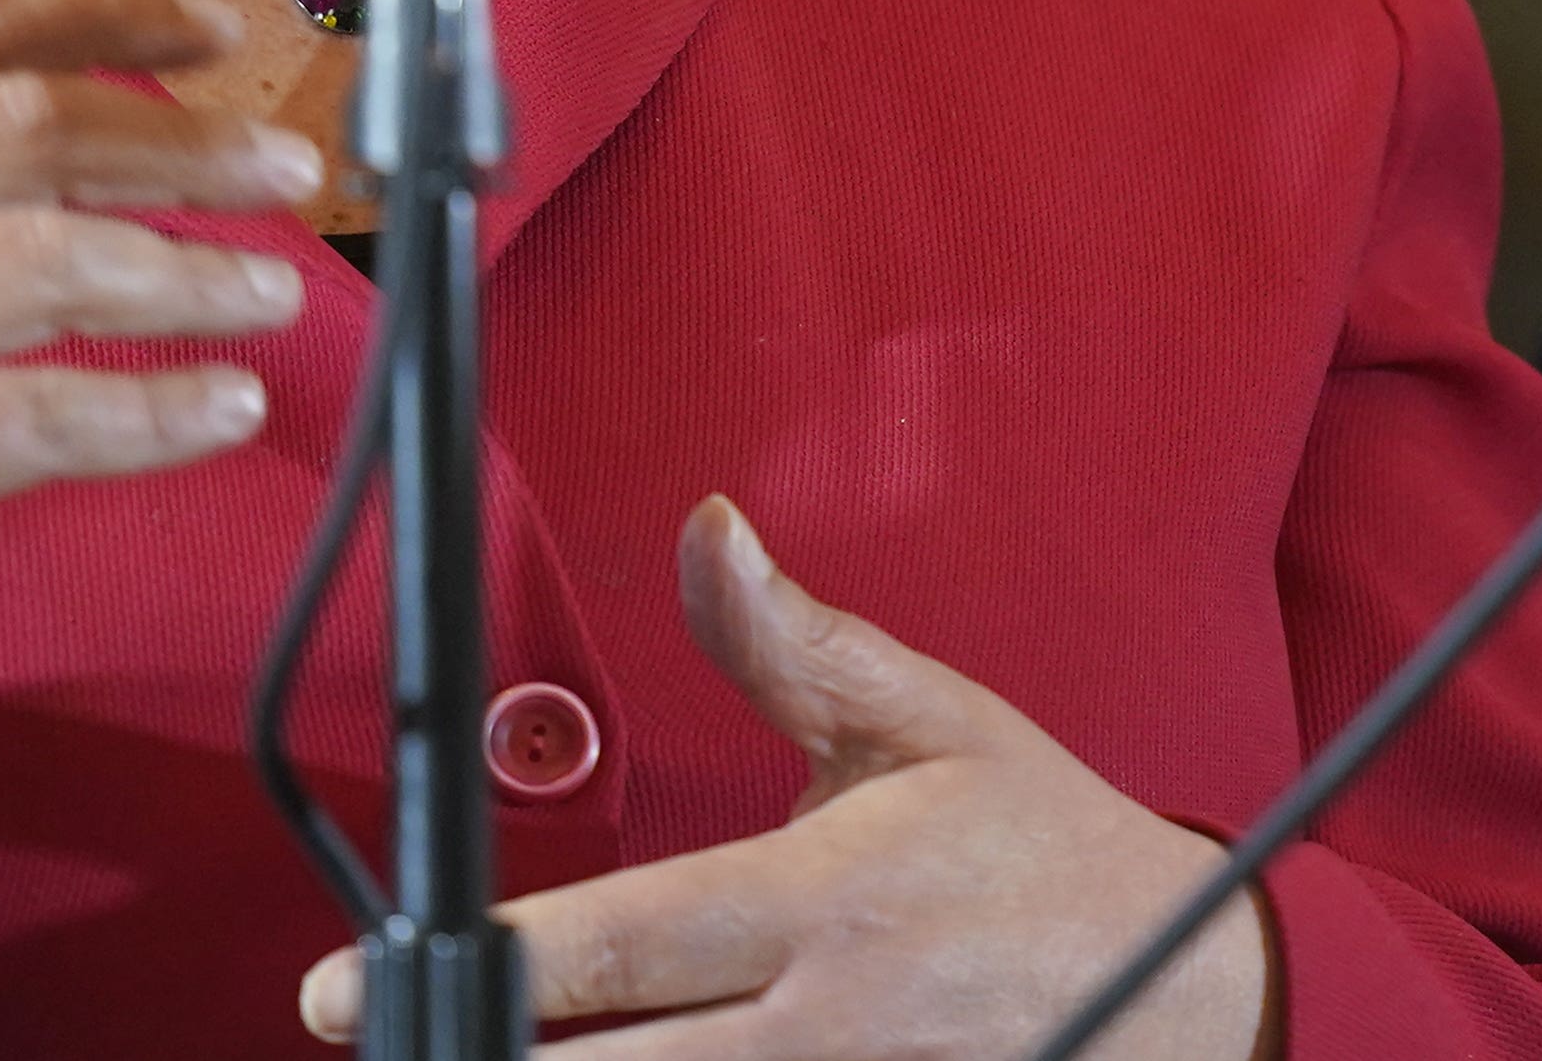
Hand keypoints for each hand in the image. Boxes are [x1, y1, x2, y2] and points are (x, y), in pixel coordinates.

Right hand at [0, 0, 316, 997]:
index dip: (100, 6)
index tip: (212, 26)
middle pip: (30, 125)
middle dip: (181, 141)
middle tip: (289, 167)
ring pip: (56, 257)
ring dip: (193, 273)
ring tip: (276, 291)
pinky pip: (50, 409)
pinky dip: (158, 409)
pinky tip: (226, 407)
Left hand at [296, 499, 1275, 1060]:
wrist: (1194, 992)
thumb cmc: (1047, 851)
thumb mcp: (932, 725)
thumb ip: (797, 644)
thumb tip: (705, 534)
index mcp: (828, 900)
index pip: (622, 946)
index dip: (481, 967)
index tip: (347, 985)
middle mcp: (823, 1026)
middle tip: (384, 1039)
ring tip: (467, 1059)